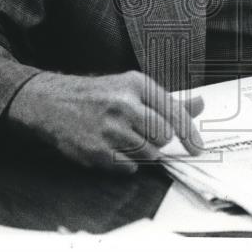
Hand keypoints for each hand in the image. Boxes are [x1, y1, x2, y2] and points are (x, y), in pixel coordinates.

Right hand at [5, 70, 204, 173]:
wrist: (51, 103)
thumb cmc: (97, 96)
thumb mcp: (132, 89)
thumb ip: (167, 101)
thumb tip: (200, 105)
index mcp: (136, 84)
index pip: (174, 112)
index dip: (190, 134)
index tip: (197, 148)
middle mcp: (124, 104)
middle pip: (163, 136)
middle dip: (158, 140)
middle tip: (140, 132)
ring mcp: (109, 129)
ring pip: (148, 154)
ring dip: (142, 152)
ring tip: (123, 138)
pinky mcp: (97, 151)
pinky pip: (129, 167)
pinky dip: (126, 162)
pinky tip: (111, 147)